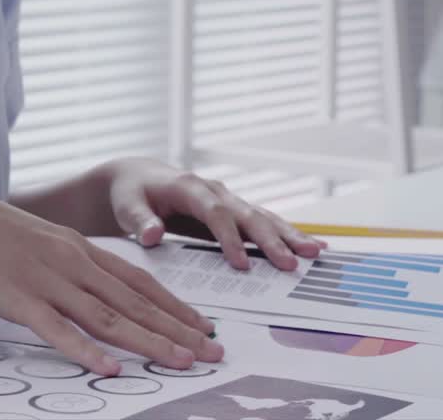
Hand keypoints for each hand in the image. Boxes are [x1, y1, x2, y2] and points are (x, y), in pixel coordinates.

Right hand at [0, 174, 223, 375]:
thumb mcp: (36, 242)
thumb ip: (66, 263)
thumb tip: (91, 289)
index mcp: (77, 247)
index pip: (139, 280)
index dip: (175, 306)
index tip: (204, 326)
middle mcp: (71, 261)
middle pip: (135, 301)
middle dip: (179, 329)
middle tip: (215, 351)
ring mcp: (46, 280)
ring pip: (108, 317)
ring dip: (151, 341)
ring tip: (185, 362)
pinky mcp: (16, 298)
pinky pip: (57, 329)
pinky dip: (87, 351)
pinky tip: (111, 368)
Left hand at [101, 158, 324, 270]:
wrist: (137, 178)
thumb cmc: (131, 194)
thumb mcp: (127, 206)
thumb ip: (139, 220)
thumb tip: (152, 235)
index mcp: (189, 187)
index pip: (214, 214)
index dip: (229, 238)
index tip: (242, 265)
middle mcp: (214, 190)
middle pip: (247, 214)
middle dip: (271, 239)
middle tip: (292, 263)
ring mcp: (227, 200)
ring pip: (262, 216)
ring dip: (288, 235)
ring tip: (316, 252)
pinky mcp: (233, 211)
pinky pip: (263, 222)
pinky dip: (286, 234)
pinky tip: (311, 246)